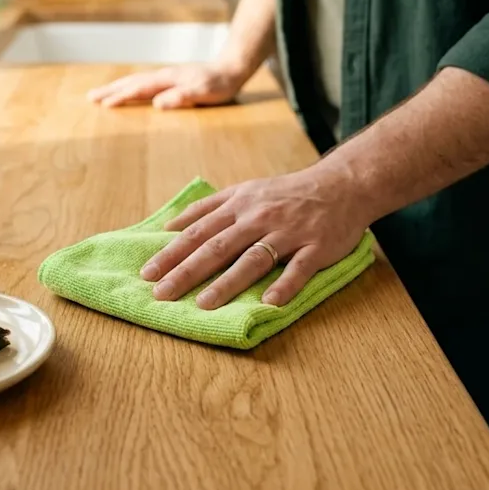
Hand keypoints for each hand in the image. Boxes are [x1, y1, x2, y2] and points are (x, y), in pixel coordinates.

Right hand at [86, 64, 244, 108]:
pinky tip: (127, 92)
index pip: (139, 88)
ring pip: (135, 81)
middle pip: (131, 82)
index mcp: (168, 80)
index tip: (104, 105)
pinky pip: (143, 84)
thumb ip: (182, 98)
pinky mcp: (170, 81)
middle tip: (90, 98)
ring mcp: (165, 77)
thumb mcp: (204, 93)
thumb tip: (157, 104)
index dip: (122, 97)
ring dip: (117, 87)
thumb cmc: (219, 84)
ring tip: (101, 95)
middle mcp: (163, 76)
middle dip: (110, 90)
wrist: (232, 69)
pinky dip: (129, 87)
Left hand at [140, 167, 372, 308]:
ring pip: (253, 259)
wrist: (341, 185)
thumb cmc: (286, 193)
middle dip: (187, 271)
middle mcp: (259, 217)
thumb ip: (208, 208)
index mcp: (239, 205)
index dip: (172, 253)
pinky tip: (269, 303)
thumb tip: (169, 226)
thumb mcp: (245, 190)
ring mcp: (288, 232)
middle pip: (217, 247)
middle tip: (162, 293)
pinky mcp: (316, 246)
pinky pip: (299, 268)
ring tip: (204, 304)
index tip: (147, 273)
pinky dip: (285, 285)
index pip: (198, 231)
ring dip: (227, 283)